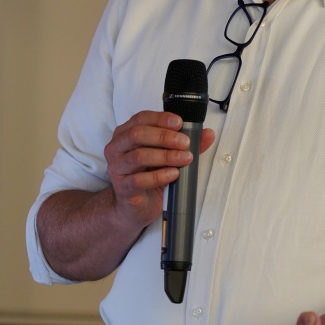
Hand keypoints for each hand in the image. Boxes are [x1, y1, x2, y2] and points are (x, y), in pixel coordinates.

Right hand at [102, 110, 215, 230]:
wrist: (136, 206)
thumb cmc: (148, 176)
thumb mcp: (166, 156)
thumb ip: (184, 144)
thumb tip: (207, 134)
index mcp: (125, 134)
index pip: (141, 118)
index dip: (161, 119)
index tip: (180, 123)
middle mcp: (117, 148)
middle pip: (138, 134)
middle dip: (164, 136)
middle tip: (185, 142)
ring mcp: (117, 168)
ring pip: (139, 156)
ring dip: (166, 156)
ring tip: (184, 158)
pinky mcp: (122, 187)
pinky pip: (139, 180)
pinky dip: (159, 176)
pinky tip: (173, 174)